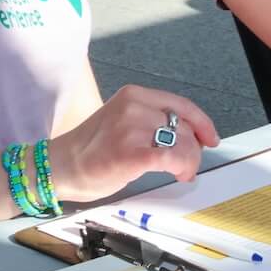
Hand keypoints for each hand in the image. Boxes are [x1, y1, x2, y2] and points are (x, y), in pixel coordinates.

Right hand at [49, 85, 218, 203]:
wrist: (60, 166)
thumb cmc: (89, 148)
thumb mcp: (121, 120)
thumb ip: (150, 121)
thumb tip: (186, 136)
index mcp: (133, 94)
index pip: (180, 104)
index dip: (202, 122)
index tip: (210, 137)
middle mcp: (133, 106)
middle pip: (184, 127)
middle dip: (193, 149)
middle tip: (187, 166)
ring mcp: (131, 128)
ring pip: (183, 143)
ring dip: (189, 162)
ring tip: (181, 173)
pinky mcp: (130, 153)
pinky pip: (172, 158)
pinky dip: (182, 168)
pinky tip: (178, 175)